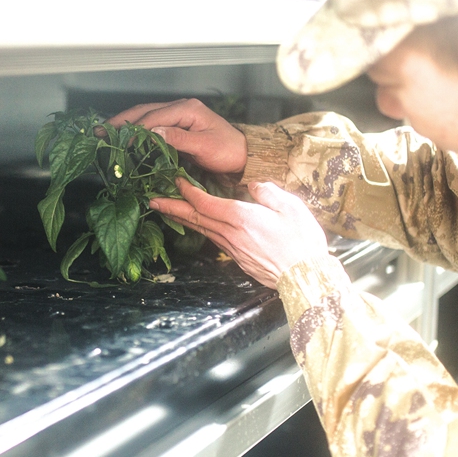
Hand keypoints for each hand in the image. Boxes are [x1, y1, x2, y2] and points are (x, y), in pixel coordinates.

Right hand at [105, 98, 247, 174]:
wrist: (243, 156)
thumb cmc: (228, 151)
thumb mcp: (205, 146)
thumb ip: (178, 138)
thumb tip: (153, 132)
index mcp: (187, 109)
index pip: (153, 116)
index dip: (134, 128)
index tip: (117, 139)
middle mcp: (181, 108)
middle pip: (144, 111)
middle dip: (121, 121)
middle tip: (99, 131)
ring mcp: (178, 116)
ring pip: (145, 116)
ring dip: (126, 124)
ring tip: (106, 133)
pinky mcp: (177, 126)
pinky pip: (152, 125)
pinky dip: (136, 130)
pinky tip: (125, 137)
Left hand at [150, 178, 328, 287]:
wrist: (305, 277)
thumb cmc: (302, 242)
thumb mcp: (291, 207)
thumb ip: (268, 192)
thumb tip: (252, 185)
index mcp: (241, 218)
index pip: (205, 202)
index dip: (188, 190)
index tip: (177, 179)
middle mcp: (231, 235)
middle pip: (194, 218)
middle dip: (171, 207)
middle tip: (152, 199)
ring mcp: (232, 249)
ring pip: (201, 230)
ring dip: (182, 218)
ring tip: (167, 209)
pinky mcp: (237, 258)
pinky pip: (213, 239)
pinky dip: (199, 228)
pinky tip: (197, 225)